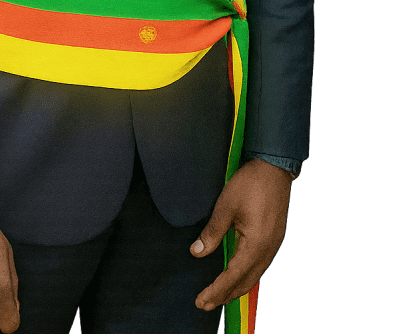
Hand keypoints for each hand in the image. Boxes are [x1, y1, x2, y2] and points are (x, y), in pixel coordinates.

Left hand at [190, 158, 293, 310]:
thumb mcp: (226, 205)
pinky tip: (236, 275)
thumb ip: (212, 232)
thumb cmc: (250, 183)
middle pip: (245, 282)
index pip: (232, 277)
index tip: (200, 301)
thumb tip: (197, 252)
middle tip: (204, 303)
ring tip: (217, 295)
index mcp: (256, 245)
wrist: (274, 167)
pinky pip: (259, 266)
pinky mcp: (274, 239)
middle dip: (224, 295)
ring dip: (235, 288)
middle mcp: (267, 250)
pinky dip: (245, 276)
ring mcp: (273, 246)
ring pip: (253, 276)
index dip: (216, 291)